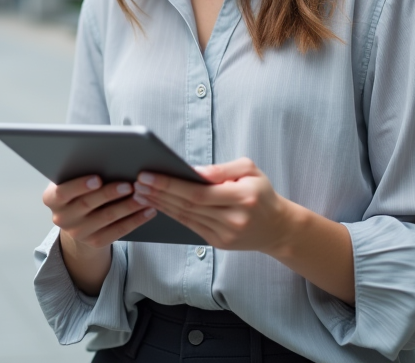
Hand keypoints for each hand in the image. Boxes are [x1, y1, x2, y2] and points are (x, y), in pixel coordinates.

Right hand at [42, 175, 156, 294]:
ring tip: (143, 196)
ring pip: (107, 218)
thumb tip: (106, 157)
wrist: (76, 219)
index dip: (80, 185)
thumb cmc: (77, 189)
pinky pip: (118, 231)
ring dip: (127, 206)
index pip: (63, 192)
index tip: (98, 178)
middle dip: (110, 194)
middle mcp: (61, 218)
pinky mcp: (95, 242)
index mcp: (52, 199)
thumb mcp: (70, 179)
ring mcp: (78, 233)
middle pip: (88, 205)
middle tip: (129, 184)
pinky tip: (148, 211)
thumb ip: (79, 170)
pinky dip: (135, 220)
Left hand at [134, 160, 355, 301]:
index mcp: (242, 198)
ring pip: (185, 218)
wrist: (278, 228)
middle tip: (136, 182)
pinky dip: (172, 215)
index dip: (170, 184)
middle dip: (159, 193)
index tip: (147, 174)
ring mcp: (225, 235)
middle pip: (187, 206)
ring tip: (140, 192)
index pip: (198, 192)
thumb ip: (221, 169)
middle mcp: (233, 220)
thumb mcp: (249, 171)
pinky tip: (157, 204)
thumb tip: (192, 171)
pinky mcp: (219, 244)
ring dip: (160, 204)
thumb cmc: (261, 192)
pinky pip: (190, 227)